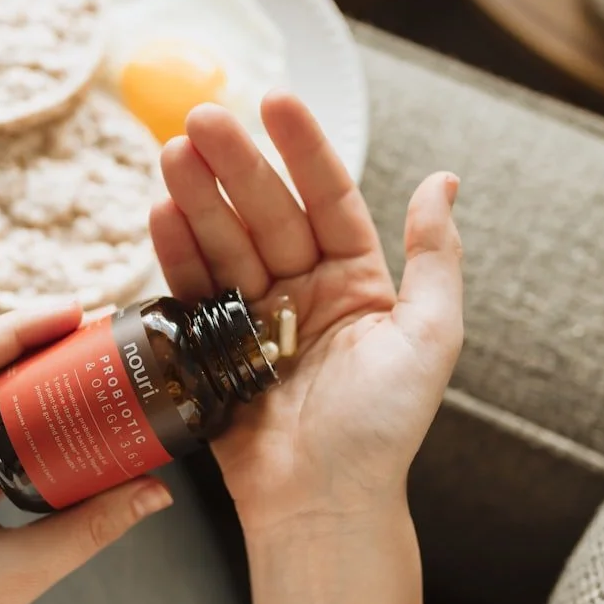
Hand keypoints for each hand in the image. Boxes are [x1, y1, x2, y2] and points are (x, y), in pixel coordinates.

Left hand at [0, 306, 172, 603]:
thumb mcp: (16, 575)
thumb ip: (88, 528)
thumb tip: (153, 492)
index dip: (14, 329)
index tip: (69, 313)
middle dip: (27, 343)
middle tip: (87, 329)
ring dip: (23, 380)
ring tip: (80, 361)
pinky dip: (17, 421)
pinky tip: (58, 417)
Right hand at [150, 91, 462, 534]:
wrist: (321, 503)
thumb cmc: (382, 428)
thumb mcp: (430, 338)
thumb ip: (435, 258)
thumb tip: (444, 179)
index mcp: (356, 281)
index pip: (328, 198)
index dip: (302, 149)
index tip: (275, 101)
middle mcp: (302, 290)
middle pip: (266, 213)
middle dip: (235, 165)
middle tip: (201, 119)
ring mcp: (253, 317)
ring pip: (224, 243)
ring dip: (197, 199)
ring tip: (170, 155)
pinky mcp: (212, 346)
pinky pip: (192, 290)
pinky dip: (175, 254)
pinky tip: (159, 214)